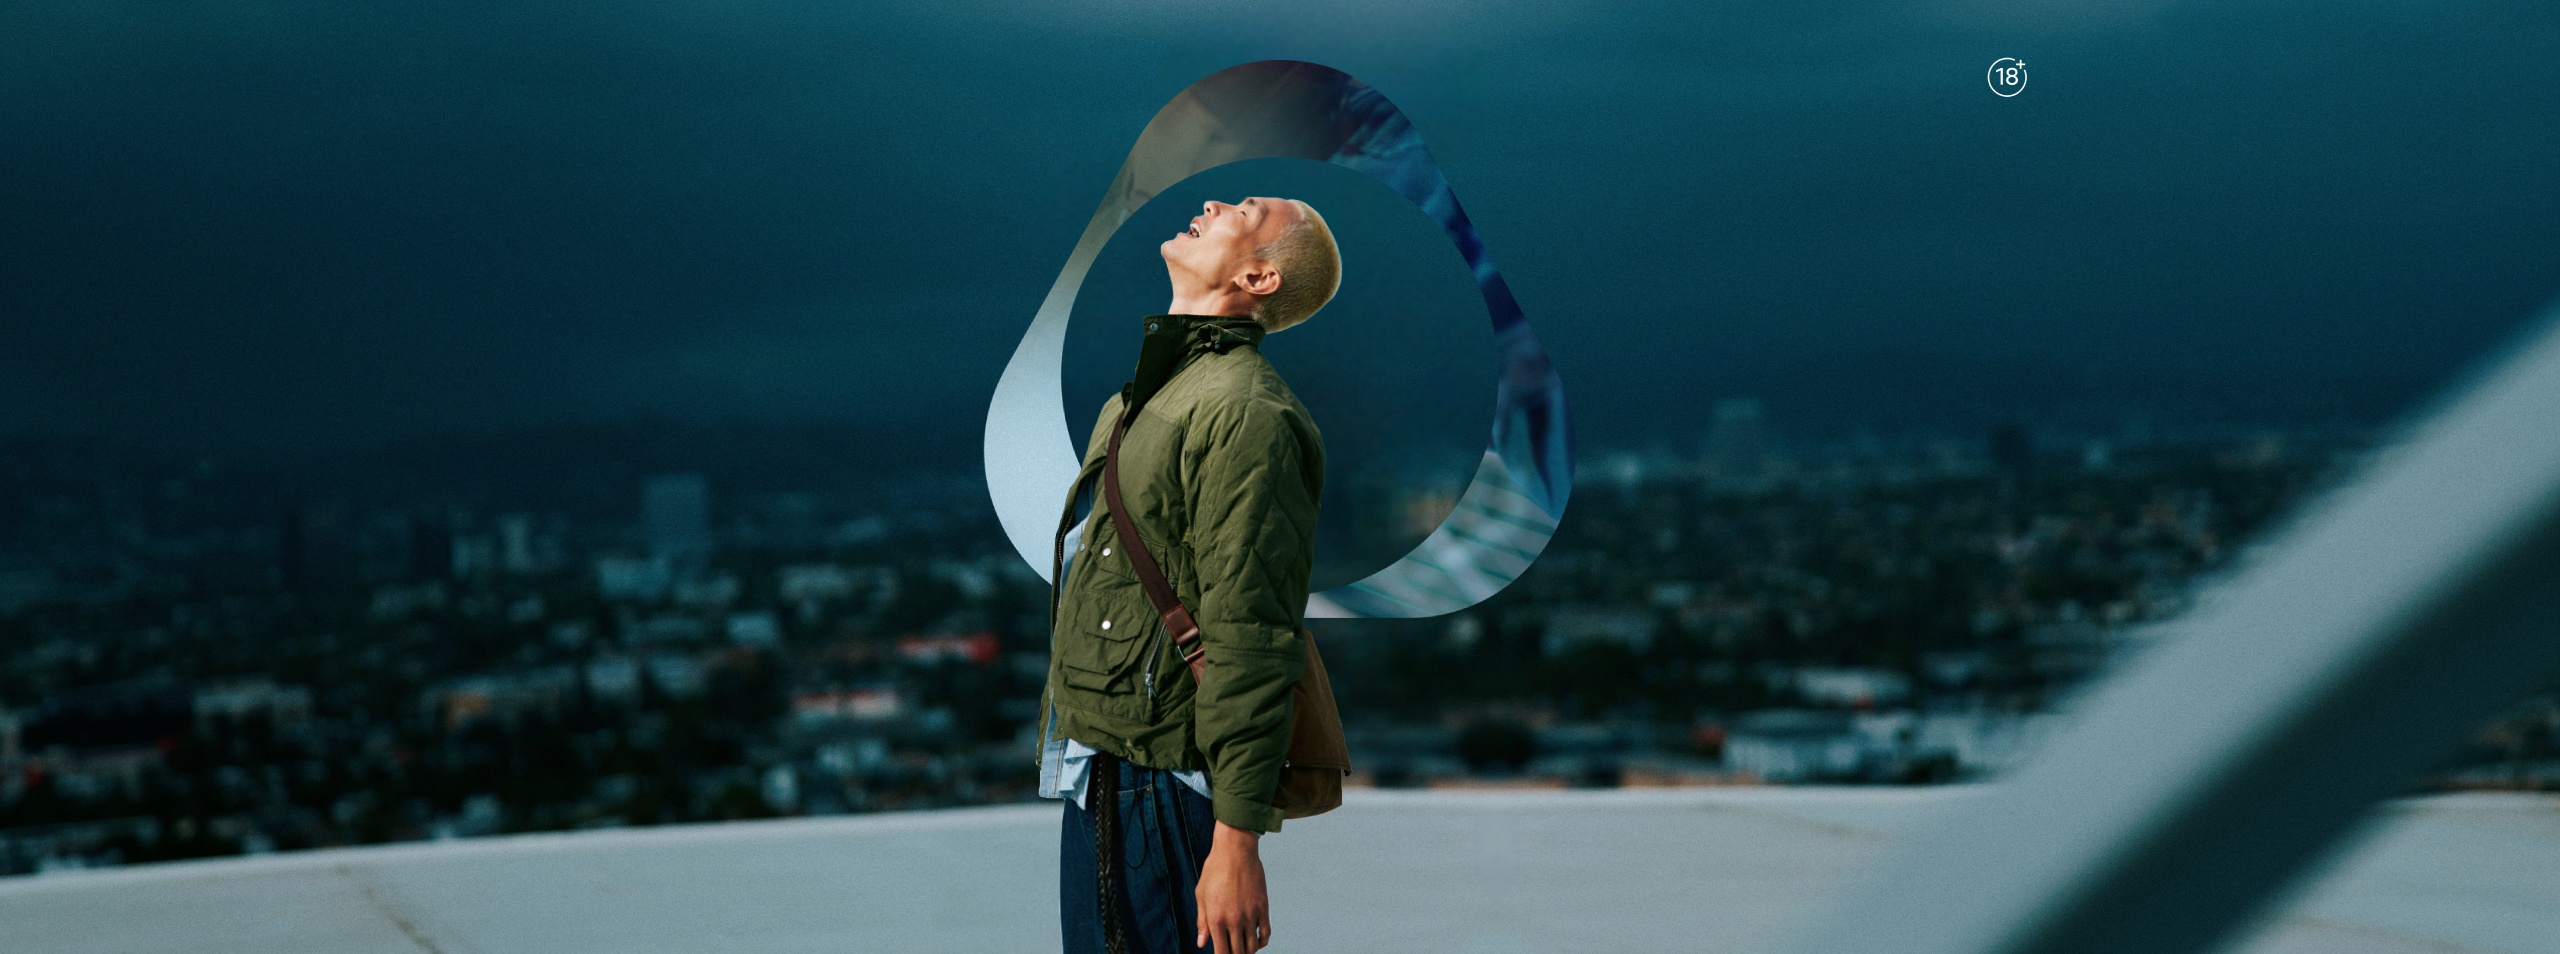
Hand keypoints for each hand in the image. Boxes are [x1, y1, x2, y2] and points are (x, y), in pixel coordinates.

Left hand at [1194, 821, 1269, 952]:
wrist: (1235, 851)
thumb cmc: (1214, 871)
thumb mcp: (1201, 895)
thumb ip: (1202, 921)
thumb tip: (1202, 944)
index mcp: (1215, 919)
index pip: (1221, 952)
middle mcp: (1233, 920)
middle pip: (1238, 952)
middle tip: (1233, 952)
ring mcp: (1250, 915)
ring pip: (1252, 947)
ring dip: (1248, 951)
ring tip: (1244, 949)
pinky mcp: (1263, 908)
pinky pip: (1265, 933)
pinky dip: (1262, 942)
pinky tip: (1256, 941)